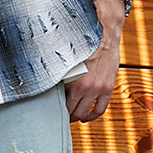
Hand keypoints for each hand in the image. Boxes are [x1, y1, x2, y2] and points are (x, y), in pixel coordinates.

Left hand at [65, 6, 123, 122]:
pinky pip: (101, 108)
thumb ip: (59, 72)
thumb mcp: (66, 58)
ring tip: (75, 117)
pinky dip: (94, 115)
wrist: (104, 35)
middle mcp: (86, 88)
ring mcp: (98, 89)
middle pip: (74, 111)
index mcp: (74, 82)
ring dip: (80, 117)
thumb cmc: (82, 44)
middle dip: (68, 115)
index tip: (54, 110)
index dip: (58, 110)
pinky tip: (88, 116)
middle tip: (63, 115)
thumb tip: (45, 79)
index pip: (63, 105)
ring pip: (87, 113)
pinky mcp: (108, 88)